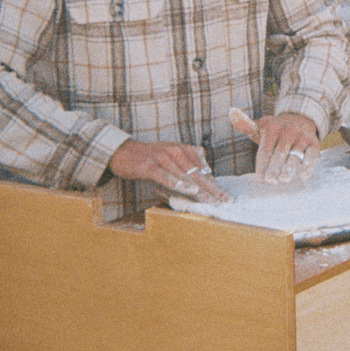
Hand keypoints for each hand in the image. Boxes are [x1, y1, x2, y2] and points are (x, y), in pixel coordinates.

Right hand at [107, 140, 229, 201]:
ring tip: (209, 200)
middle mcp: (175, 151)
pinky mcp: (149, 166)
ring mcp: (162, 158)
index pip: (203, 170)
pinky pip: (165, 176)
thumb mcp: (172, 157)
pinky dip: (176, 183)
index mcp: (184, 149)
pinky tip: (186, 190)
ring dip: (198, 189)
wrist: (123, 152)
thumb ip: (187, 166)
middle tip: (223, 201)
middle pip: (197, 174)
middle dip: (211, 189)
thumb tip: (205, 180)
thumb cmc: (150, 158)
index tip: (225, 196)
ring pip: (184, 176)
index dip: (215, 184)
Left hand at [244, 111, 319, 183]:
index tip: (260, 179)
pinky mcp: (314, 143)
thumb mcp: (261, 126)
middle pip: (279, 153)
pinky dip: (308, 166)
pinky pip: (312, 155)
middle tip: (270, 181)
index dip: (262, 166)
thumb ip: (246, 125)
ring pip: (295, 155)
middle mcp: (288, 130)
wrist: (300, 119)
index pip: (265, 150)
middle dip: (274, 169)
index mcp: (272, 127)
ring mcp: (302, 136)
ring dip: (289, 169)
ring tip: (283, 180)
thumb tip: (231, 112)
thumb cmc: (276, 130)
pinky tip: (303, 176)